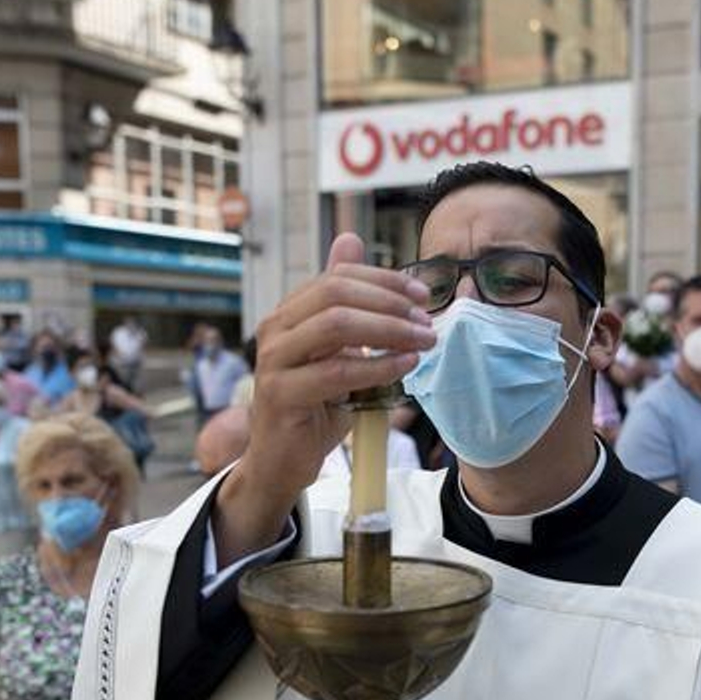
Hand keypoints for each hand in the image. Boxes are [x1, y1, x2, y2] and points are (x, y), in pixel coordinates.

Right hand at [215, 234, 434, 559]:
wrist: (282, 460)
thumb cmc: (315, 406)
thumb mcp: (336, 350)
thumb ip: (345, 305)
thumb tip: (351, 239)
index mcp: (289, 313)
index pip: (339, 278)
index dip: (384, 281)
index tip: (421, 296)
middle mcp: (275, 329)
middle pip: (336, 294)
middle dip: (389, 303)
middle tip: (426, 321)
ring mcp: (274, 361)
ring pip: (336, 326)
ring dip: (389, 330)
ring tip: (423, 342)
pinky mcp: (280, 394)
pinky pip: (336, 371)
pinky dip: (378, 366)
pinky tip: (405, 366)